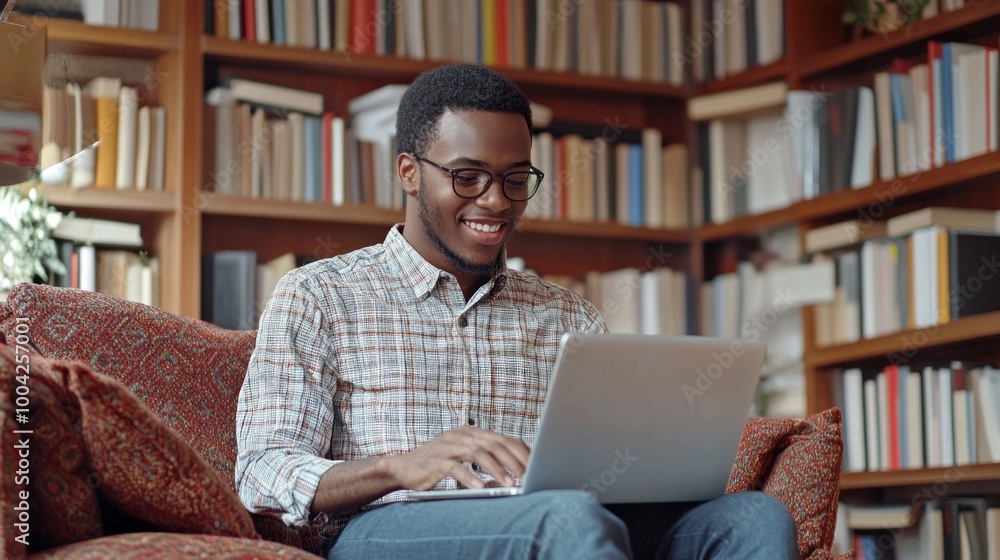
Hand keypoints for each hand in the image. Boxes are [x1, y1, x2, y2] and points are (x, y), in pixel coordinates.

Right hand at [387, 426, 529, 490]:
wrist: (403, 468)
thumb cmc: (437, 466)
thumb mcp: (464, 459)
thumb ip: (485, 461)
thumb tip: (513, 474)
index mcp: (472, 432)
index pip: (503, 439)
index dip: (522, 452)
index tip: (537, 466)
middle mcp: (462, 435)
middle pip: (495, 444)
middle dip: (515, 461)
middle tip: (529, 476)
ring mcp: (448, 445)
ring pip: (479, 453)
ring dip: (497, 470)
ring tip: (510, 484)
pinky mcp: (436, 460)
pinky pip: (456, 467)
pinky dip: (469, 477)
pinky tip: (480, 487)